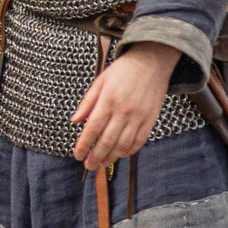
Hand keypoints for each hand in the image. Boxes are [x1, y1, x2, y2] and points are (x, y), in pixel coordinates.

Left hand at [69, 42, 178, 171]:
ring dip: (111, 157)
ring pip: (123, 144)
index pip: (92, 129)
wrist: (152, 61)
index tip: (77, 155)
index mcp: (108, 100)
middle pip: (107, 141)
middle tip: (88, 166)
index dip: (84, 145)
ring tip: (102, 164)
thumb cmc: (122, 70)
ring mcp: (139, 116)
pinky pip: (139, 140)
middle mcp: (123, 110)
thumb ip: (87, 102)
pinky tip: (120, 155)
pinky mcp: (151, 119)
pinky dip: (129, 150)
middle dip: (96, 156)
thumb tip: (74, 120)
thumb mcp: (100, 81)